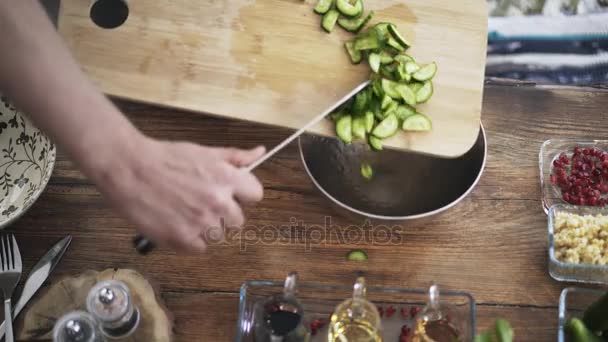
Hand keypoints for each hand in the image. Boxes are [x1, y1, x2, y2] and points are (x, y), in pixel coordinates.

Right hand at [90, 135, 264, 252]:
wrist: (129, 169)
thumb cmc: (165, 158)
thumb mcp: (204, 152)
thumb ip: (235, 157)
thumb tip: (260, 152)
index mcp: (227, 179)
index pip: (256, 195)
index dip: (242, 195)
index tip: (230, 194)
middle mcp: (218, 203)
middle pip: (237, 221)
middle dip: (223, 214)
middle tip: (200, 203)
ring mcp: (201, 223)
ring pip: (218, 236)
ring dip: (206, 229)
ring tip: (185, 212)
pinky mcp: (183, 240)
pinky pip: (199, 248)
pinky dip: (189, 241)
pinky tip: (176, 223)